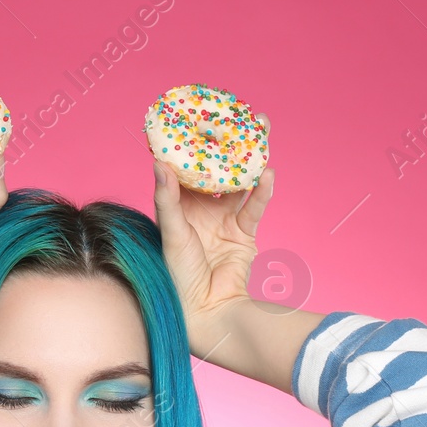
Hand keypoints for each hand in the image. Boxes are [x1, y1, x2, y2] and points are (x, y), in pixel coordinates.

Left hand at [150, 111, 273, 357]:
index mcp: (178, 207)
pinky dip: (262, 191)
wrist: (205, 311)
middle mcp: (201, 211)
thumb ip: (168, 198)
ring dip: (251, 159)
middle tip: (240, 115)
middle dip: (228, 145)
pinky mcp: (244, 233)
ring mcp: (224, 221)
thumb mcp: (171, 231)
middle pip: (218, 170)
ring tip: (261, 132)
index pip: (186, 168)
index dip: (193, 144)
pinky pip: (254, 206)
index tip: (199, 117)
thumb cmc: (177, 276)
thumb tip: (159, 162)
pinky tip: (267, 173)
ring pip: (240, 182)